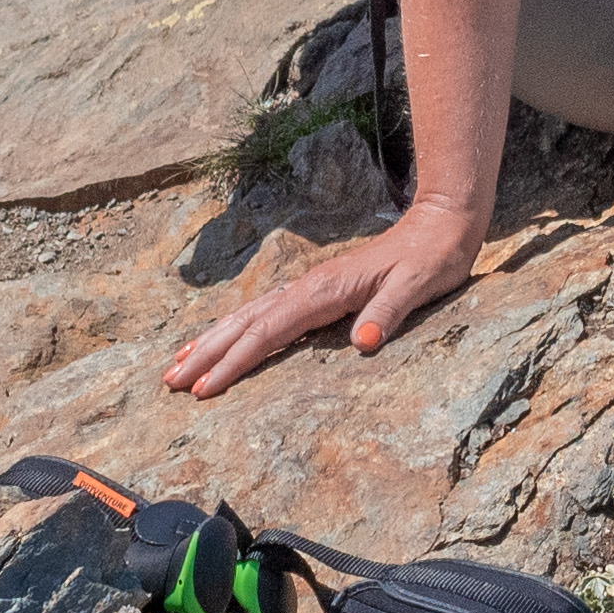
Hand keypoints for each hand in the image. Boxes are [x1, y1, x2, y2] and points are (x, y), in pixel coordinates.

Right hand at [161, 196, 481, 399]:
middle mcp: (309, 287)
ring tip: (178, 364)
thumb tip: (362, 343)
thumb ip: (388, 313)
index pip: (270, 331)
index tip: (205, 388)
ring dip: (213, 340)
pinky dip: (237, 327)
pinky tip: (224, 339)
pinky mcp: (318, 290)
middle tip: (171, 382)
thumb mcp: (418, 286)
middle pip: (247, 322)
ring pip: (249, 315)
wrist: (442, 224)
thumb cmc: (432, 258)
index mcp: (325, 291)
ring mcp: (310, 287)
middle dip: (208, 353)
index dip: (236, 361)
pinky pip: (265, 312)